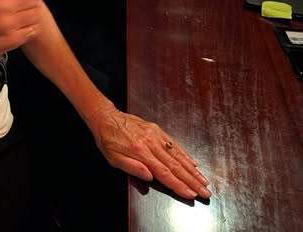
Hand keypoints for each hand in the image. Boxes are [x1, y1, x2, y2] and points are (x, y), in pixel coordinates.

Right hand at [0, 0, 47, 64]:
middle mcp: (2, 4)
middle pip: (36, 0)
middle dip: (30, 6)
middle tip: (19, 12)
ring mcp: (8, 23)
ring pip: (36, 16)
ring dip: (30, 20)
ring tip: (16, 23)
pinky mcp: (12, 39)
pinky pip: (32, 31)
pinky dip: (27, 32)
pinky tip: (15, 32)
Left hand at [89, 104, 210, 199]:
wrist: (105, 117)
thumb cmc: (108, 140)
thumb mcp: (113, 158)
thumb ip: (132, 168)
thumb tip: (151, 177)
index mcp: (140, 152)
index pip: (164, 173)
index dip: (179, 185)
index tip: (192, 194)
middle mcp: (151, 143)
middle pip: (176, 166)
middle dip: (192, 181)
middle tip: (206, 192)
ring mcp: (156, 135)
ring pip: (178, 155)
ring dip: (193, 169)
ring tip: (204, 180)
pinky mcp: (157, 130)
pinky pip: (174, 144)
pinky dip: (185, 154)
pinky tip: (193, 163)